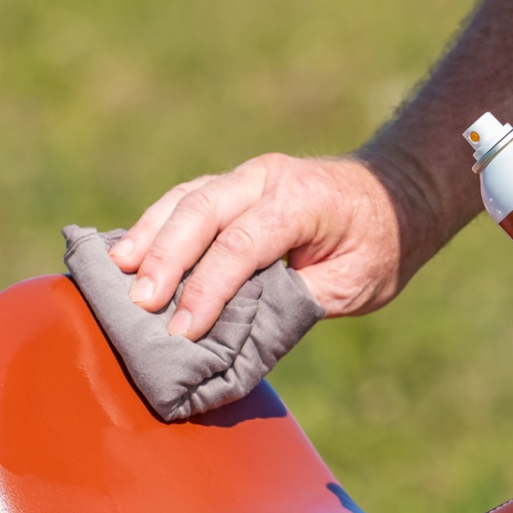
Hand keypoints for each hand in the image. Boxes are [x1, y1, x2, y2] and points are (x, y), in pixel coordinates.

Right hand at [108, 152, 442, 339]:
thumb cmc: (378, 248)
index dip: (208, 289)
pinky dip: (157, 224)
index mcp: (302, 200)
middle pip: (202, 211)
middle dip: (166, 258)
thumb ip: (295, 302)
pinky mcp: (235, 184)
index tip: (182, 330)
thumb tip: (237, 337)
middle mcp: (268, 178)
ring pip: (187, 198)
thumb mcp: (351, 285)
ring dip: (149, 235)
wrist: (396, 196)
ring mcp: (249, 176)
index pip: (242, 244)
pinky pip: (188, 199)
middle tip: (138, 302)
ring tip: (116, 271)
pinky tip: (130, 252)